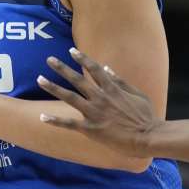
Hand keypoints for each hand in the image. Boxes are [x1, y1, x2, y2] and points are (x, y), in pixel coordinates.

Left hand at [36, 47, 159, 157]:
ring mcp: (94, 113)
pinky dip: (55, 121)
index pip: (94, 69)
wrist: (148, 137)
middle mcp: (100, 98)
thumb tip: (107, 67)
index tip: (71, 51)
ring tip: (40, 79)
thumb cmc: (146, 116)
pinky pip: (69, 124)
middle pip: (77, 79)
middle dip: (62, 68)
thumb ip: (121, 80)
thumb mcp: (138, 94)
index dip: (82, 59)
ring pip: (69, 97)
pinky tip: (42, 118)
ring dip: (53, 88)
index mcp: (112, 88)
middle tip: (49, 60)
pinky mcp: (91, 129)